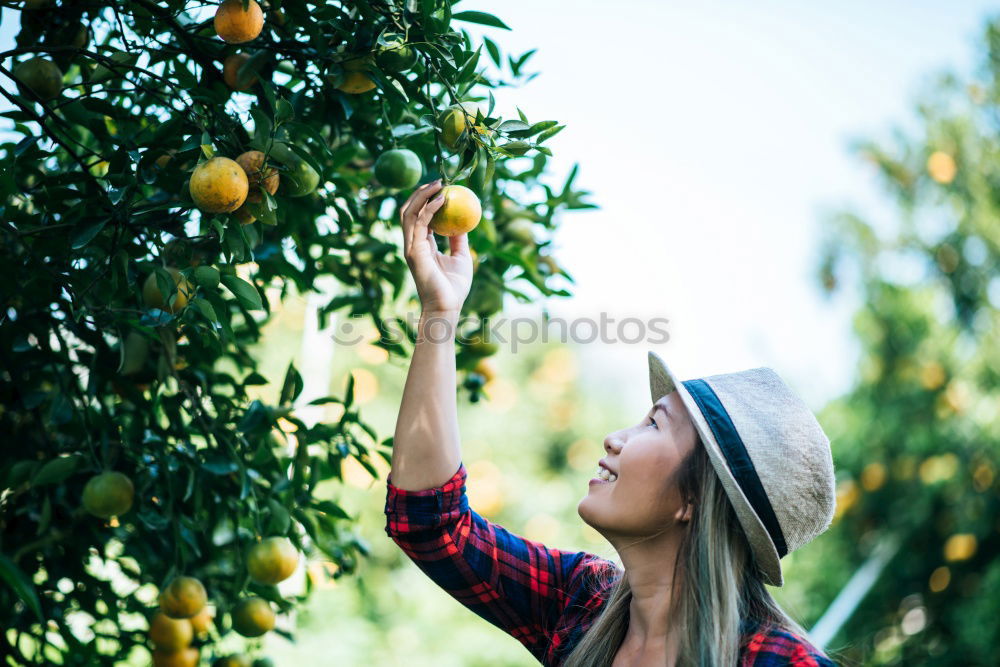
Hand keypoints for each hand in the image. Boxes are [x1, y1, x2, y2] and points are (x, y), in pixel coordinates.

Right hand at [400, 180, 473, 314]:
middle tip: (438, 180)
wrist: (447, 307)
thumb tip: (464, 221)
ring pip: (409, 213)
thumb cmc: (454, 287)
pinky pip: (420, 224)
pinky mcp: (414, 251)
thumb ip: (459, 239)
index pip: (420, 217)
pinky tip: (442, 199)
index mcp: (422, 245)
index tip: (442, 187)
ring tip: (438, 183)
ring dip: (422, 195)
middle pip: (410, 211)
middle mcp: (413, 244)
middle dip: (421, 193)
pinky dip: (429, 209)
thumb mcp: (461, 257)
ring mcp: (411, 247)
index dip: (427, 200)